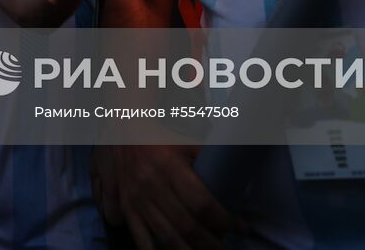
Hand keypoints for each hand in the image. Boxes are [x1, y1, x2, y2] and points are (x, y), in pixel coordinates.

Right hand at [96, 144, 232, 248]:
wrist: (123, 127)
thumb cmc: (161, 134)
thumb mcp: (187, 140)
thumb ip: (210, 156)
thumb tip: (239, 170)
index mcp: (170, 166)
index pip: (202, 204)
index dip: (224, 221)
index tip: (241, 227)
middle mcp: (152, 186)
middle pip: (187, 227)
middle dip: (212, 244)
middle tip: (228, 248)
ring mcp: (137, 201)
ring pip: (167, 239)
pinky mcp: (127, 209)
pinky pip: (142, 241)